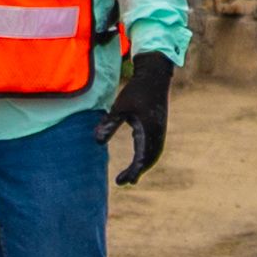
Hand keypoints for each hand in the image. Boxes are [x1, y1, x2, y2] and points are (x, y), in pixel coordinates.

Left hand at [99, 49, 175, 187]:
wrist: (155, 75)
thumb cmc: (137, 90)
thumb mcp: (120, 107)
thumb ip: (109, 124)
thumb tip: (97, 143)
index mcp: (149, 131)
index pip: (142, 159)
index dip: (132, 172)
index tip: (120, 182)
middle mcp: (157, 133)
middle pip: (150, 159)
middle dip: (138, 171)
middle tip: (124, 181)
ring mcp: (160, 129)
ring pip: (154, 153)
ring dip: (144, 164)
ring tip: (133, 174)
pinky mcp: (158, 124)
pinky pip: (154, 145)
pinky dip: (147, 155)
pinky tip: (140, 156)